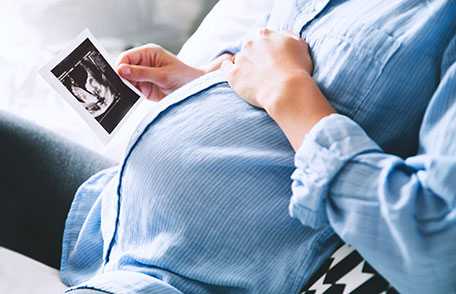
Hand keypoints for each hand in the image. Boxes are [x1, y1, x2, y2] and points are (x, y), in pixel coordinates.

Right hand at [117, 44, 231, 100]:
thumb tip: (121, 70)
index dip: (120, 66)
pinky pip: (132, 91)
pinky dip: (131, 95)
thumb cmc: (185, 77)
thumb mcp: (163, 75)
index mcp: (148, 53)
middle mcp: (144, 63)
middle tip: (123, 87)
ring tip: (133, 93)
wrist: (196, 91)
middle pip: (123, 69)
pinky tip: (135, 98)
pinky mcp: (145, 88)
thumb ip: (142, 73)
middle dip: (122, 78)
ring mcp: (143, 76)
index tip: (119, 76)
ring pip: (126, 81)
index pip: (126, 57)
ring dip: (126, 87)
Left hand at [222, 28, 334, 149]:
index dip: (266, 48)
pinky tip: (237, 75)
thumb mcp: (300, 46)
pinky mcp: (233, 74)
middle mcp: (250, 43)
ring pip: (239, 58)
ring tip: (254, 78)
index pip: (262, 37)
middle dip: (255, 56)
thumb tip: (284, 39)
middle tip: (264, 70)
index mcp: (265, 34)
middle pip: (249, 47)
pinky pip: (225, 67)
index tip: (271, 58)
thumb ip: (289, 38)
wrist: (286, 90)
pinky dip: (229, 70)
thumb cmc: (297, 70)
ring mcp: (240, 59)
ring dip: (244, 65)